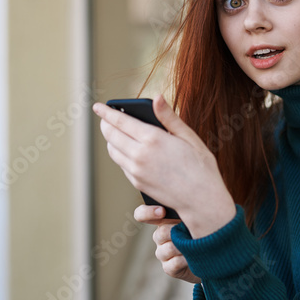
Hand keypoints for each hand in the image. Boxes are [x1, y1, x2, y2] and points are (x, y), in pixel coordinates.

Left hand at [93, 95, 236, 238]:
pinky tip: (126, 150)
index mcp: (153, 139)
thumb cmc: (200, 166)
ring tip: (114, 132)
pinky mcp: (137, 183)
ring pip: (113, 151)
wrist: (201, 200)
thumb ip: (169, 117)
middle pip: (111, 136)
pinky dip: (119, 154)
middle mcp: (140, 155)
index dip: (107, 112)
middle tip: (104, 118)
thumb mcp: (188, 137)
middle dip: (105, 124)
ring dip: (110, 140)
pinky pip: (121, 165)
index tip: (98, 106)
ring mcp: (136, 171)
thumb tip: (157, 98)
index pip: (120, 121)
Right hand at [135, 204, 199, 283]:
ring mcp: (163, 253)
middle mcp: (160, 236)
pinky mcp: (169, 268)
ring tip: (196, 245)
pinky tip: (193, 258)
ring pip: (166, 249)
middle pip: (160, 233)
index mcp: (162, 220)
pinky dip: (185, 260)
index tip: (162, 212)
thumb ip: (187, 212)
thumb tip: (186, 209)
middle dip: (177, 233)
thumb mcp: (197, 218)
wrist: (216, 257)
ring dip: (183, 247)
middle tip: (191, 231)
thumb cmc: (206, 232)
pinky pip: (173, 264)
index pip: (142, 214)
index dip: (147, 212)